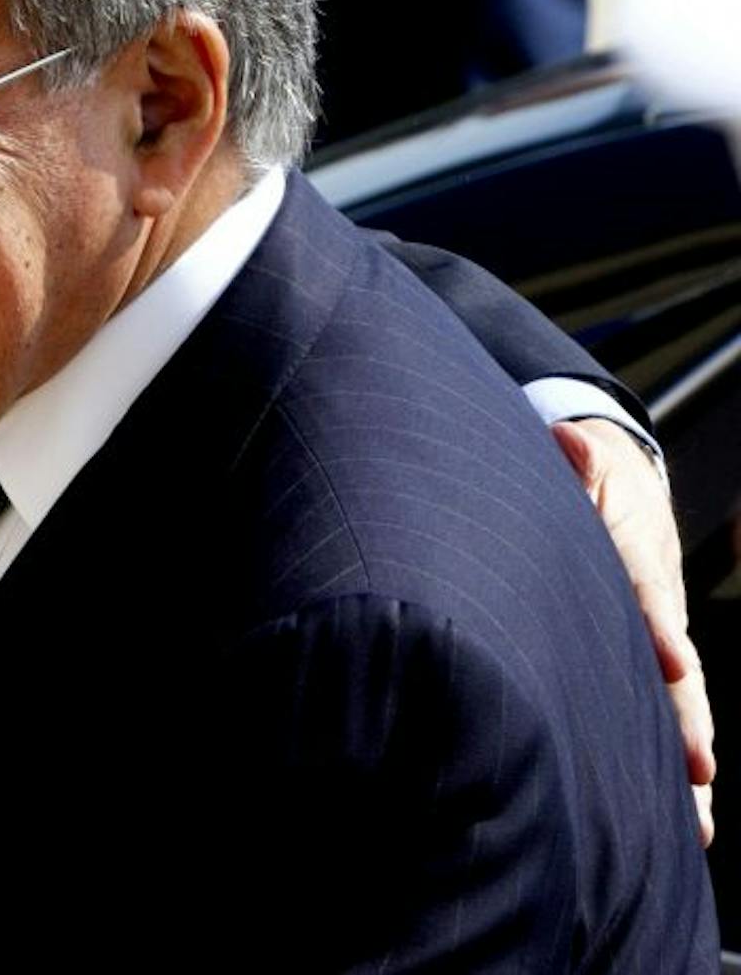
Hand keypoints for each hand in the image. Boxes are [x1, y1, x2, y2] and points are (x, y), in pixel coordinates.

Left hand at [554, 419, 714, 845]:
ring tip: (699, 825)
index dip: (660, 627)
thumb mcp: (580, 459)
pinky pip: (665, 718)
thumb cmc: (586, 475)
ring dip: (688, 762)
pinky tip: (686, 826)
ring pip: (681, 707)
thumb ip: (576, 460)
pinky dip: (675, 769)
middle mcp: (659, 609)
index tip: (673, 661)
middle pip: (679, 671)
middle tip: (700, 770)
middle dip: (688, 720)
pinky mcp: (650, 666)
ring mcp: (660, 643)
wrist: (621, 480)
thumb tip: (570, 442)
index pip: (647, 593)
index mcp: (636, 558)